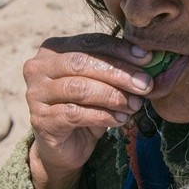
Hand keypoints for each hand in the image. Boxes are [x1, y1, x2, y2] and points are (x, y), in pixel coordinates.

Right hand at [23, 33, 151, 188]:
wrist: (65, 147)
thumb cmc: (86, 107)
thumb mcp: (102, 83)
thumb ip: (119, 68)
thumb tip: (153, 59)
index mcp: (53, 49)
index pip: (90, 42)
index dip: (120, 50)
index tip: (147, 59)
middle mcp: (38, 68)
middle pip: (83, 63)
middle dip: (119, 73)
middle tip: (145, 84)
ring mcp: (35, 93)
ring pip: (80, 88)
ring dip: (113, 96)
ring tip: (135, 104)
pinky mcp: (40, 119)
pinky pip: (75, 113)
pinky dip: (103, 115)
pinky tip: (121, 119)